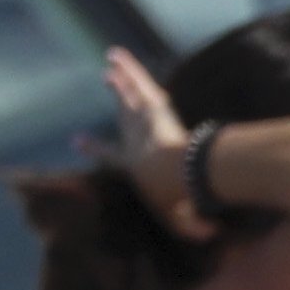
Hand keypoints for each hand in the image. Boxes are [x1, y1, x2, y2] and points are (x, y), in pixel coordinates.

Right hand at [104, 45, 213, 241]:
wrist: (175, 173)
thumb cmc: (173, 198)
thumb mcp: (185, 222)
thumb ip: (196, 229)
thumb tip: (211, 234)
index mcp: (131, 165)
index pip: (110, 156)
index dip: (95, 149)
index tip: (78, 140)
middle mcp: (131, 140)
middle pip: (123, 114)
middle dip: (117, 96)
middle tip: (107, 79)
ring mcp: (141, 122)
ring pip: (128, 93)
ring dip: (121, 76)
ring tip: (112, 60)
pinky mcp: (152, 108)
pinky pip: (138, 84)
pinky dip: (128, 69)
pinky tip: (117, 55)